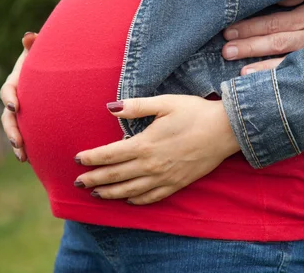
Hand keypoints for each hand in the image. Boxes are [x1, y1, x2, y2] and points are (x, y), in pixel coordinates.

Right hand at [0, 32, 37, 161]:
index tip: (15, 106)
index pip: (8, 90)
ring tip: (23, 156)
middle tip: (17, 141)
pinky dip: (28, 147)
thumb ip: (36, 46)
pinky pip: (26, 136)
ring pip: (14, 129)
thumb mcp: (43, 53)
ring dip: (16, 143)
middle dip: (11, 129)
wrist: (57, 74)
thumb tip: (29, 36)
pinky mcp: (31, 121)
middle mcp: (16, 98)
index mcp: (16, 81)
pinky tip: (32, 160)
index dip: (9, 98)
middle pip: (7, 116)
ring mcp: (22, 112)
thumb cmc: (49, 61)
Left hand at [74, 95, 240, 204]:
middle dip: (94, 179)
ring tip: (97, 194)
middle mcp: (151, 165)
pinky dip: (137, 200)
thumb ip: (136, 106)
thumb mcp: (165, 103)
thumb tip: (110, 107)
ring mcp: (164, 177)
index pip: (109, 155)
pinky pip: (152, 197)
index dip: (91, 158)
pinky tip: (129, 199)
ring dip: (110, 193)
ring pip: (130, 190)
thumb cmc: (195, 112)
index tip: (78, 159)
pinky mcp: (177, 183)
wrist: (225, 130)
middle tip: (78, 182)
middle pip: (115, 176)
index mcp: (144, 144)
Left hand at [222, 0, 303, 74]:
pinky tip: (271, 89)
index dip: (251, 27)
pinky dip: (286, 80)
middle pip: (278, 43)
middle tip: (226, 52)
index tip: (229, 31)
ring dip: (264, 69)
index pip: (275, 23)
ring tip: (242, 75)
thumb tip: (276, 1)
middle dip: (250, 47)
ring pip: (290, 63)